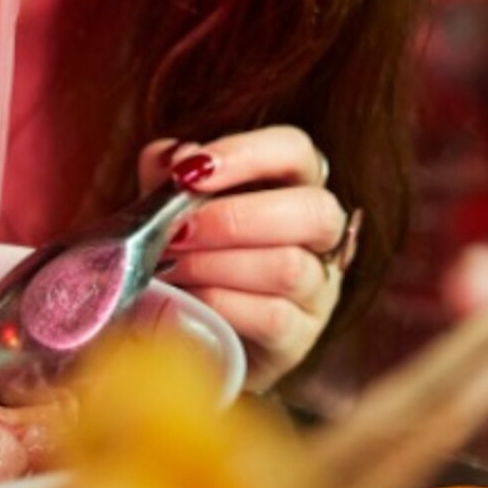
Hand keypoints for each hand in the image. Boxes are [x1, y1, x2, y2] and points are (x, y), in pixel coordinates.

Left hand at [143, 125, 352, 389]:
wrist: (188, 328)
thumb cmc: (188, 252)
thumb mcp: (171, 206)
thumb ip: (168, 176)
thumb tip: (176, 158)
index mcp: (292, 184)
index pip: (294, 150)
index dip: (246, 154)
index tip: (190, 172)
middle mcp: (319, 234)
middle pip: (312, 211)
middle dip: (233, 219)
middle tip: (176, 231)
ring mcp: (318, 289)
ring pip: (290, 267)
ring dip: (217, 264)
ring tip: (169, 266)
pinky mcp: (300, 337)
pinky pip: (272, 317)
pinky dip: (220, 303)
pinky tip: (185, 299)